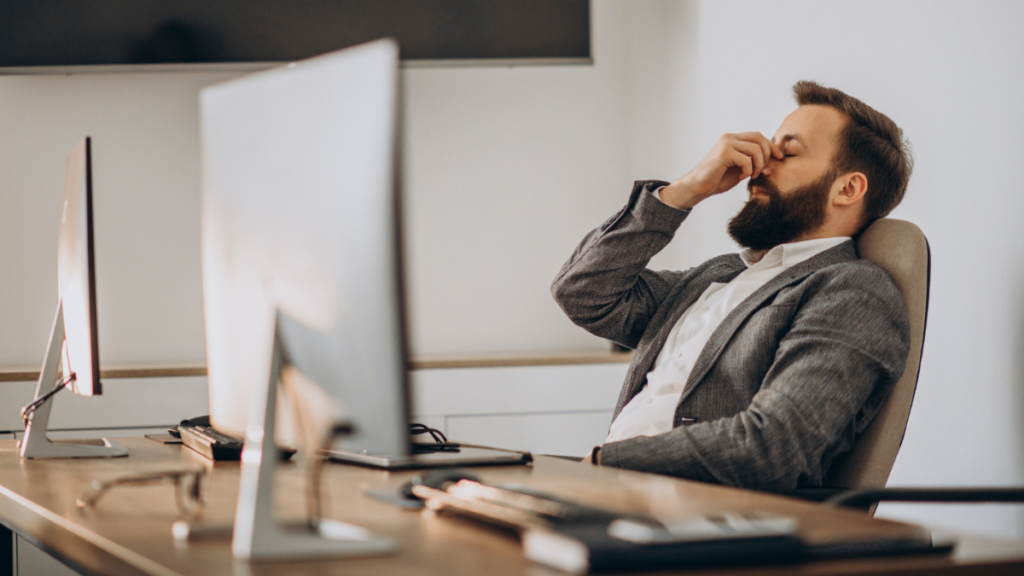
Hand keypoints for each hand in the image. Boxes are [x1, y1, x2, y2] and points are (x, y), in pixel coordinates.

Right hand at [660, 132, 782, 209]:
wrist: (698, 186)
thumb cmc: (717, 179)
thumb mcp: (740, 169)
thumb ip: (753, 163)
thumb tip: (773, 164)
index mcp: (732, 139)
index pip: (758, 136)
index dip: (771, 146)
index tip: (779, 158)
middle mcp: (729, 138)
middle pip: (759, 138)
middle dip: (767, 155)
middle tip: (762, 170)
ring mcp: (726, 144)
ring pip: (755, 149)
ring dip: (758, 165)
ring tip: (751, 175)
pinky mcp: (724, 153)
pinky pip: (746, 159)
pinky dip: (748, 170)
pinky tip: (741, 177)